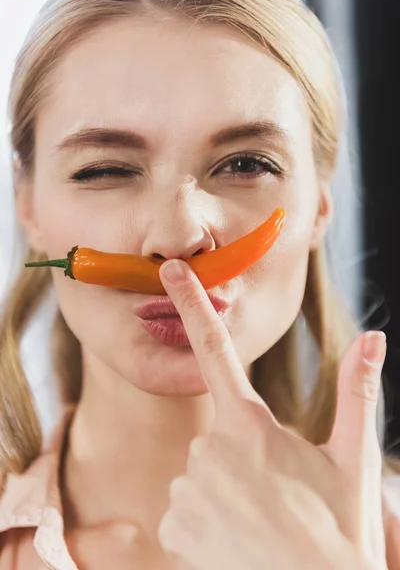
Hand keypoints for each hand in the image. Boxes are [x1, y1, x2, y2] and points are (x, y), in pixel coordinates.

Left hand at [157, 259, 386, 569]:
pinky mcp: (174, 527)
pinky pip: (184, 508)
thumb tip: (372, 337)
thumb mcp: (354, 457)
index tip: (169, 270)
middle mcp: (211, 448)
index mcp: (251, 423)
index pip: (216, 347)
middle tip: (277, 490)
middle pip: (218, 431)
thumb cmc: (339, 528)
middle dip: (242, 452)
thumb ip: (357, 391)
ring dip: (224, 487)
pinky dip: (204, 520)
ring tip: (258, 520)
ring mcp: (188, 489)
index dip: (192, 303)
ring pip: (201, 471)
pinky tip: (234, 540)